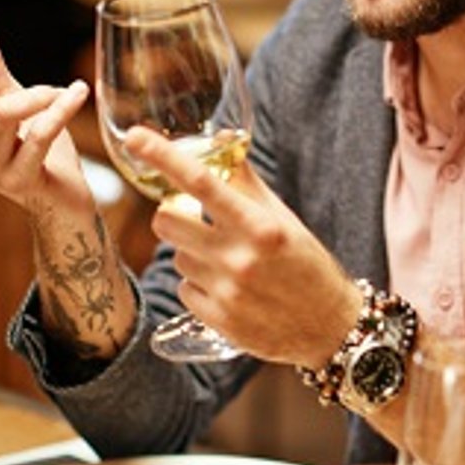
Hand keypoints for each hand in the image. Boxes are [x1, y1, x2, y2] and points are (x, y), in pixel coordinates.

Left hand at [122, 127, 359, 367]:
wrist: (329, 326)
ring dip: (193, 253)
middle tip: (193, 219)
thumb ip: (246, 182)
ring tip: (227, 262)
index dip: (162, 157)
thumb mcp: (283, 218)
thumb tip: (222, 139)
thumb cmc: (306, 263)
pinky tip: (228, 289)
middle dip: (173, 214)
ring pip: (176, 256)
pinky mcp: (218, 320)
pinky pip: (185, 289)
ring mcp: (227, 292)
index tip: (135, 138)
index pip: (202, 182)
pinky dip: (199, 285)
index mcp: (260, 226)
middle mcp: (240, 258)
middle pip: (167, 221)